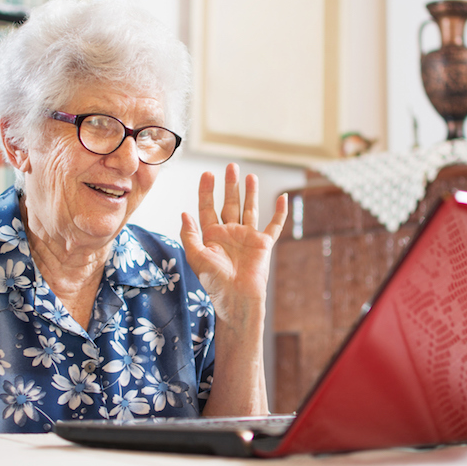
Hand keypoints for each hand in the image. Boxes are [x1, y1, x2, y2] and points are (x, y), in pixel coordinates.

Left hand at [180, 163, 287, 325]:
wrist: (236, 298)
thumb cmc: (214, 282)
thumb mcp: (196, 257)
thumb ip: (190, 235)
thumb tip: (185, 213)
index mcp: (212, 236)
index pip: (208, 208)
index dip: (207, 191)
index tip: (207, 174)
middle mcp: (230, 233)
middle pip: (230, 203)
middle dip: (230, 186)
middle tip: (231, 167)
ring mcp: (247, 237)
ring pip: (250, 209)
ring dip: (250, 193)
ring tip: (250, 176)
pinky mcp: (263, 244)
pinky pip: (274, 225)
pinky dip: (280, 213)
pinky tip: (282, 198)